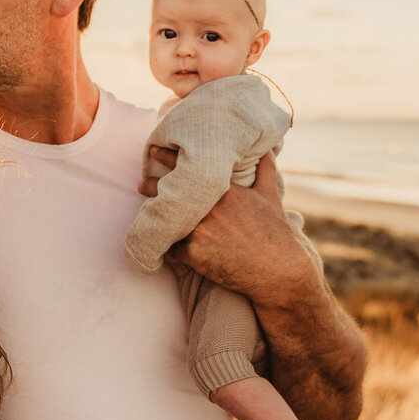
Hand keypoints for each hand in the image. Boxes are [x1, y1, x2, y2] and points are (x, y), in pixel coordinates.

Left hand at [139, 149, 301, 298]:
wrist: (278, 270)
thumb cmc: (276, 232)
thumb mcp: (270, 196)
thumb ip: (265, 170)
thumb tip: (267, 149)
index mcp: (223, 189)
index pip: (187, 167)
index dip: (166, 157)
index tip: (152, 151)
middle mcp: (208, 207)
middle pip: (166, 192)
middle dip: (150, 187)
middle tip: (140, 184)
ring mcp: (199, 230)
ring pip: (166, 222)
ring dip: (158, 222)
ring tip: (147, 220)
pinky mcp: (194, 253)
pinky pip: (171, 251)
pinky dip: (169, 252)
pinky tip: (165, 253)